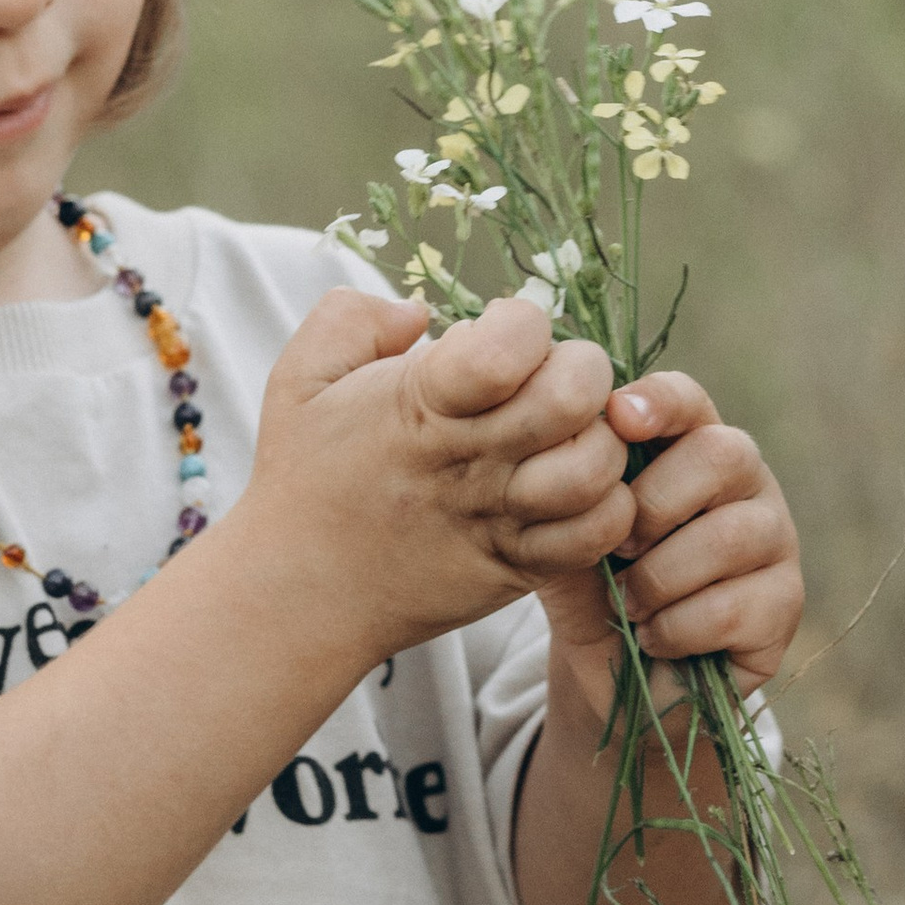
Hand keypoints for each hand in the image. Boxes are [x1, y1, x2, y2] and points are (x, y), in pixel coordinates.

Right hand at [244, 288, 633, 665]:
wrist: (297, 593)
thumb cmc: (304, 478)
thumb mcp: (300, 378)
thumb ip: (352, 318)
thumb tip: (421, 311)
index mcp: (421, 402)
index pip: (513, 342)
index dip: (523, 322)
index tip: (500, 334)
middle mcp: (468, 459)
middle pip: (573, 397)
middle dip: (581, 371)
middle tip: (552, 382)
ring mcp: (498, 518)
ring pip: (595, 467)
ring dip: (600, 440)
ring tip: (569, 438)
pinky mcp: (518, 566)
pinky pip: (597, 535)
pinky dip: (607, 507)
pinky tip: (578, 491)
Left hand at [536, 369, 802, 723]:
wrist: (621, 684)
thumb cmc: (598, 595)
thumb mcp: (563, 546)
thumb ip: (562, 503)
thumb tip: (557, 456)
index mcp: (690, 449)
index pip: (689, 400)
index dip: (659, 402)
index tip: (616, 418)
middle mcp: (746, 483)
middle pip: (723, 454)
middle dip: (653, 505)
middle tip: (617, 550)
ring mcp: (776, 540)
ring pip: (728, 537)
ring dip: (658, 580)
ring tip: (629, 606)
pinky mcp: (785, 604)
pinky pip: (730, 607)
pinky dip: (674, 631)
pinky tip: (656, 639)